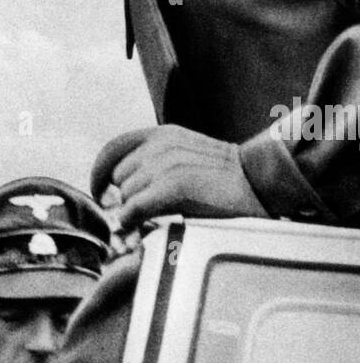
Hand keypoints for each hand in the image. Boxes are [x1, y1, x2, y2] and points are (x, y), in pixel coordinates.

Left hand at [91, 126, 267, 231]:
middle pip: (118, 177)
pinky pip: (134, 208)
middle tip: (142, 214)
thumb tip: (122, 190)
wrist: (262, 182)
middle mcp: (162, 144)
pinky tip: (146, 227)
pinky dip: (134, 221)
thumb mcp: (186, 158)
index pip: (113, 148)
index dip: (99, 173)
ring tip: (155, 220)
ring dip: (134, 211)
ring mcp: (167, 163)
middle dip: (125, 198)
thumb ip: (156, 164)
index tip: (100, 192)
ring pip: (125, 194)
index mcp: (163, 134)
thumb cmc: (226, 179)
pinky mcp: (175, 185)